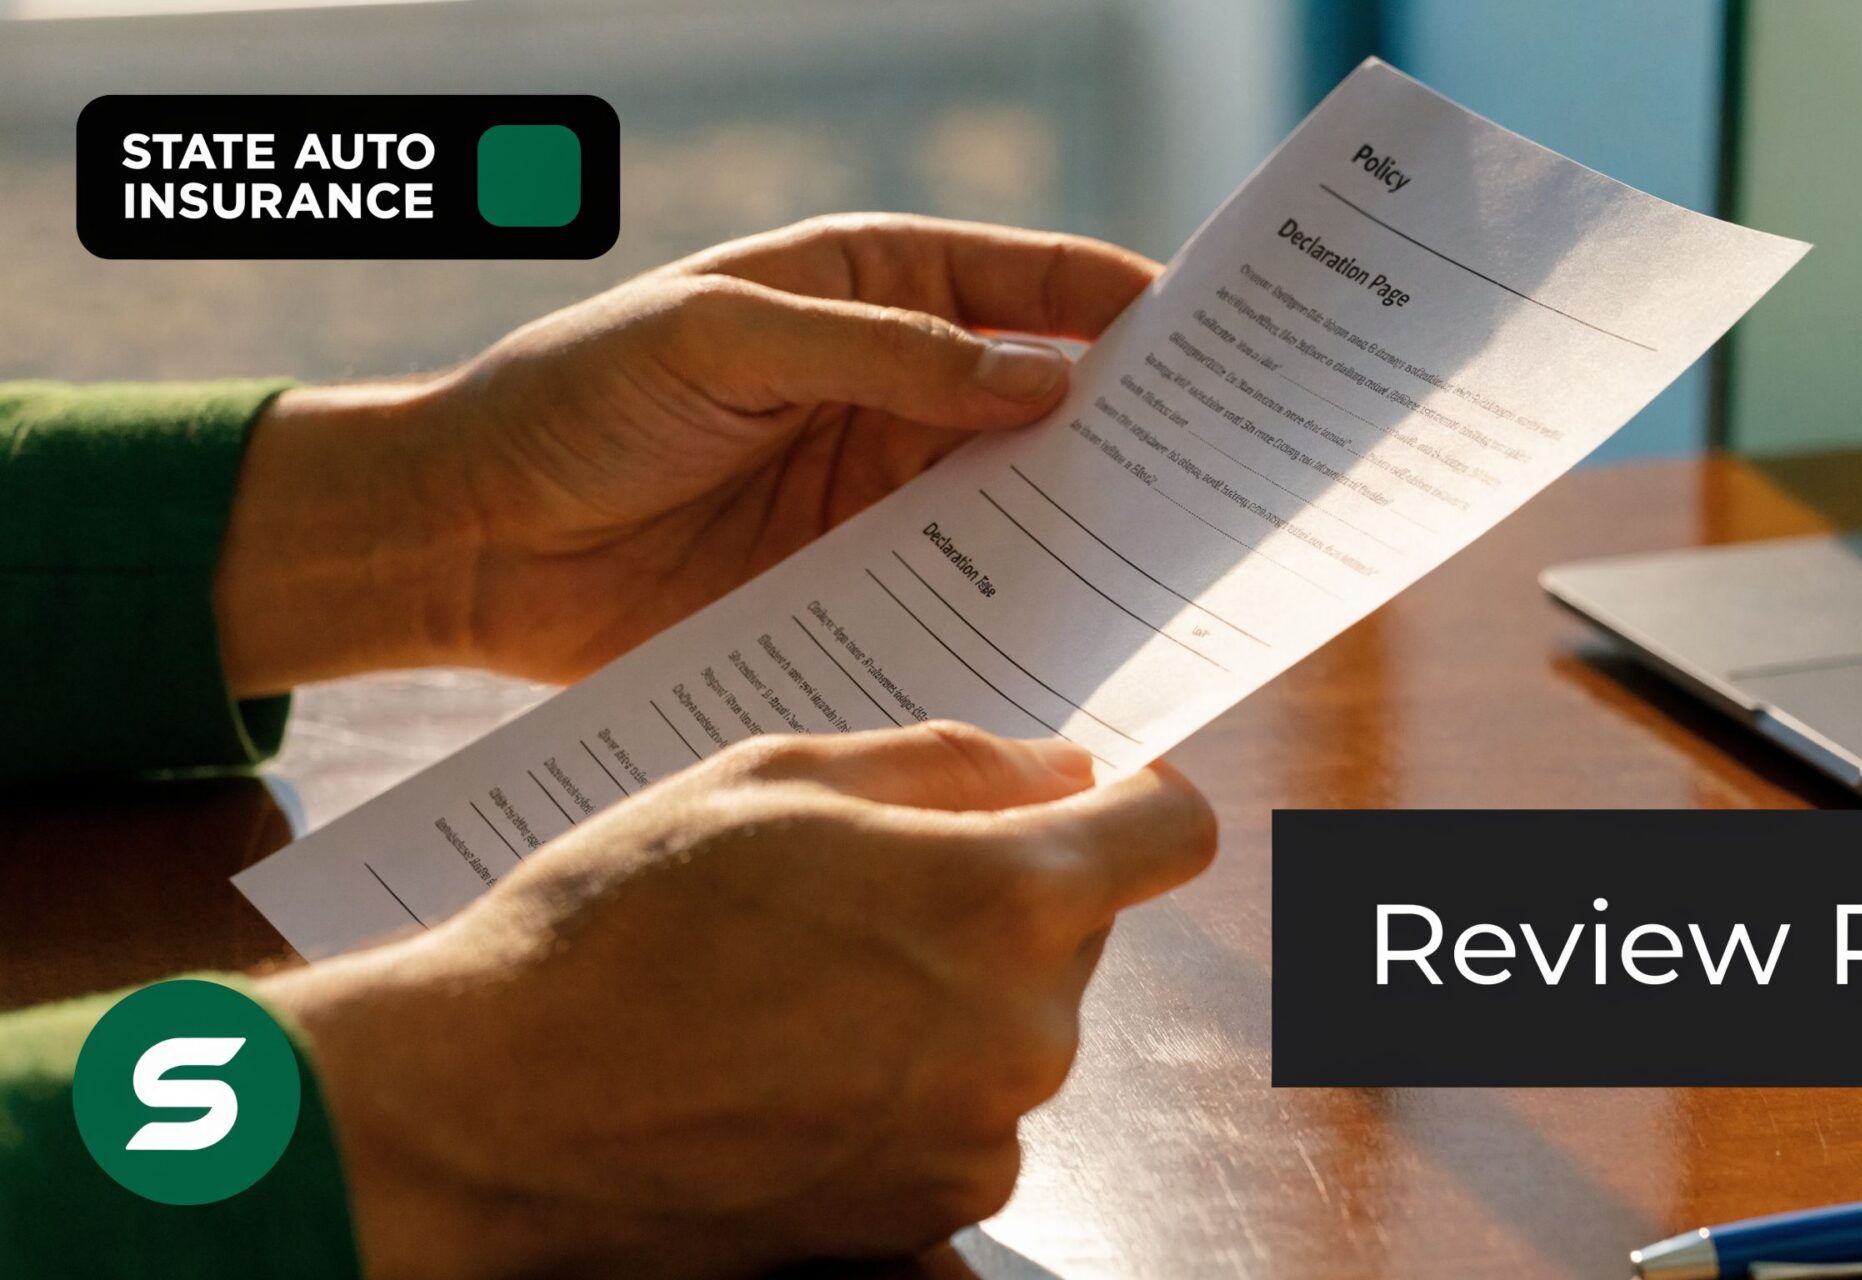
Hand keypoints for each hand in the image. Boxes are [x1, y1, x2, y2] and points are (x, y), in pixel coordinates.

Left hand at [215, 215, 1158, 693]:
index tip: (1228, 344)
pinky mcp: (859, 585)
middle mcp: (903, 387)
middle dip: (1144, 426)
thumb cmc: (577, 398)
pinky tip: (1083, 637)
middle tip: (1239, 467)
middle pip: (1057, 397)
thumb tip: (1047, 380)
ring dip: (1097, 527)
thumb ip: (885, 355)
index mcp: (876, 288)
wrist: (467, 539)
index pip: (1037, 284)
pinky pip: (967, 592)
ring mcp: (886, 491)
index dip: (1135, 306)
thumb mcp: (724, 342)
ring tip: (1188, 562)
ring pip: (1027, 503)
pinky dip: (1027, 611)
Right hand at [261, 723, 1216, 1278]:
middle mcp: (1022, 1035)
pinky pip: (961, 1121)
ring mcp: (978, 1142)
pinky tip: (792, 1068)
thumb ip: (952, 764)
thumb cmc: (614, 926)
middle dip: (1003, 900)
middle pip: (1078, 935)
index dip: (1132, 801)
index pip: (1171, 833)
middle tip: (858, 890)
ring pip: (1015, 1032)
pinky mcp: (925, 1221)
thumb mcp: (775, 779)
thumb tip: (1063, 769)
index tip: (1084, 798)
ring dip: (950, 1001)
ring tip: (797, 985)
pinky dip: (908, 1091)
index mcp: (1005, 903)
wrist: (488, 1116)